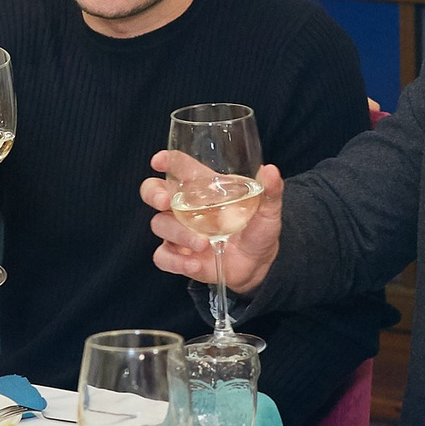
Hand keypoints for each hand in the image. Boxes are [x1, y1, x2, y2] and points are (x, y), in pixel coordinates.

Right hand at [140, 153, 281, 294]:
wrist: (258, 265)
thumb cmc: (257, 229)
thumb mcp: (268, 210)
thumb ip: (270, 191)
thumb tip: (271, 171)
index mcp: (203, 187)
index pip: (178, 167)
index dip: (166, 160)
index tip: (159, 160)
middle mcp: (185, 206)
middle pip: (153, 191)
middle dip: (153, 194)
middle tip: (164, 202)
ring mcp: (179, 231)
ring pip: (159, 225)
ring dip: (178, 233)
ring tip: (202, 244)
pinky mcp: (179, 256)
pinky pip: (162, 256)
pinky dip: (175, 261)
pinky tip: (194, 263)